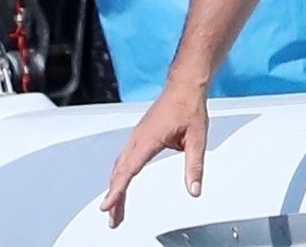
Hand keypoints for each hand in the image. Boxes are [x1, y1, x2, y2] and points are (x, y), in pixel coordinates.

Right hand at [101, 79, 207, 227]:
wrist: (184, 86)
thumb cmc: (189, 106)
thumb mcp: (197, 138)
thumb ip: (195, 166)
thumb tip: (195, 189)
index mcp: (149, 139)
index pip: (129, 169)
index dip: (117, 190)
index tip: (108, 206)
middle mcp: (137, 138)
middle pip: (120, 172)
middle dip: (115, 197)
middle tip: (113, 219)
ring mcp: (135, 137)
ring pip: (119, 166)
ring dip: (115, 188)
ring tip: (114, 209)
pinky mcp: (138, 136)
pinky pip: (123, 159)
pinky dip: (119, 175)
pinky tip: (119, 185)